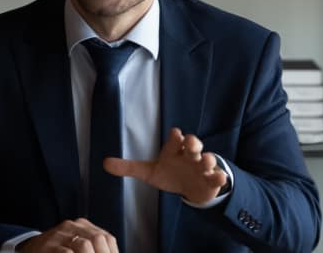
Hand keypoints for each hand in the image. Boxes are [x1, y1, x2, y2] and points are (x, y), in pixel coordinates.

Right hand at [17, 218, 119, 252]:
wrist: (30, 250)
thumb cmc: (59, 251)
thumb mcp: (76, 246)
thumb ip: (94, 249)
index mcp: (84, 226)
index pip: (106, 238)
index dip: (111, 252)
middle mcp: (73, 226)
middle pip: (98, 239)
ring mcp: (59, 234)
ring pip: (84, 245)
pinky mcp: (48, 245)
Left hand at [103, 128, 228, 204]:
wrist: (190, 187)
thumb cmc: (169, 174)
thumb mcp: (148, 172)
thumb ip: (128, 167)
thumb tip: (104, 163)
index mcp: (174, 151)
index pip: (174, 141)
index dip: (175, 138)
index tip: (175, 134)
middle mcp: (189, 155)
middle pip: (192, 145)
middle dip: (192, 142)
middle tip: (189, 141)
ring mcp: (202, 167)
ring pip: (208, 159)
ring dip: (208, 159)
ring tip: (206, 160)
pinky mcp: (211, 180)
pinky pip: (217, 177)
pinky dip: (219, 177)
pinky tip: (218, 178)